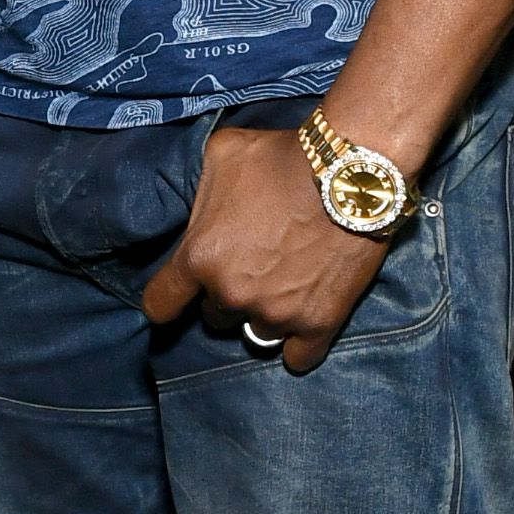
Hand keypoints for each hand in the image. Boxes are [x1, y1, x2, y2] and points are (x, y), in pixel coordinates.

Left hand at [138, 127, 389, 376]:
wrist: (353, 172)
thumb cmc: (283, 158)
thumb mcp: (222, 156)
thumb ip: (203, 194)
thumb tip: (203, 213)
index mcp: (200, 257)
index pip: (160, 304)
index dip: (166, 300)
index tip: (177, 298)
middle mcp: (230, 294)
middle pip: (214, 316)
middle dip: (227, 295)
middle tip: (253, 267)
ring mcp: (275, 314)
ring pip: (256, 332)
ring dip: (264, 314)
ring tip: (285, 285)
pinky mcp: (318, 323)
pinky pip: (298, 357)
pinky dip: (298, 345)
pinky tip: (302, 322)